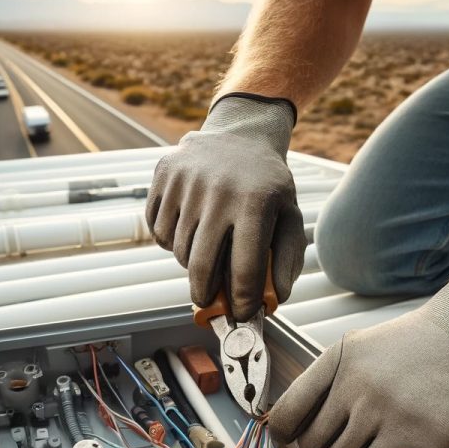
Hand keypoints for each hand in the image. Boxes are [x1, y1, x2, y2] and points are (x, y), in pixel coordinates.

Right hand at [146, 95, 305, 321]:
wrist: (241, 132)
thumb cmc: (268, 184)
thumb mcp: (290, 215)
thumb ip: (287, 259)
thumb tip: (275, 299)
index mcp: (255, 203)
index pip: (245, 268)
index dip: (244, 300)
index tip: (243, 314)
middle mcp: (218, 192)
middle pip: (201, 266)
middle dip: (205, 294)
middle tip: (209, 302)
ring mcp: (186, 182)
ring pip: (178, 250)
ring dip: (191, 262)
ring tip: (207, 248)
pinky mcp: (164, 176)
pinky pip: (159, 230)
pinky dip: (171, 240)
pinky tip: (189, 226)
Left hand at [269, 272, 448, 447]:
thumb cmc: (409, 346)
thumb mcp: (356, 348)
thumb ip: (320, 384)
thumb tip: (287, 433)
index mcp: (342, 366)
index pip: (290, 413)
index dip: (284, 433)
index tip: (288, 442)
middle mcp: (365, 393)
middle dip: (338, 446)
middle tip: (358, 435)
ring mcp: (397, 421)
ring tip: (385, 443)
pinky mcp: (430, 444)